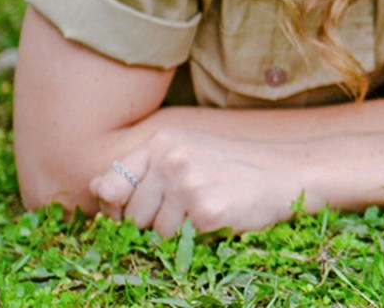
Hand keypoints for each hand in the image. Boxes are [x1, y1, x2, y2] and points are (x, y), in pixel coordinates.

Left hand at [91, 128, 303, 236]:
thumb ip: (141, 170)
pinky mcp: (206, 210)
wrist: (287, 173)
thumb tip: (96, 188)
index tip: (141, 209)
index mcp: (162, 141)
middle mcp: (171, 158)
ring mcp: (188, 184)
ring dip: (177, 232)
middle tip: (188, 208)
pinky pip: (178, 242)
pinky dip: (196, 238)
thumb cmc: (233, 167)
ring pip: (154, 233)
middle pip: (130, 214)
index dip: (119, 206)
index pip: (110, 185)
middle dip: (153, 222)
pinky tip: (218, 217)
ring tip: (207, 210)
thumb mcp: (185, 154)